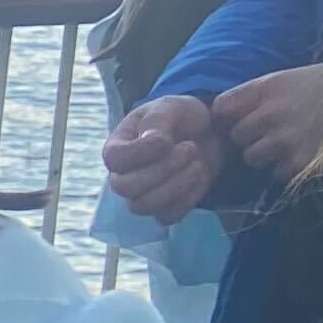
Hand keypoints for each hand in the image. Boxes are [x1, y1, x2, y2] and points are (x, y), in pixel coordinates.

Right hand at [100, 94, 224, 223]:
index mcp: (117, 148)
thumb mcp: (169, 107)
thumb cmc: (182, 117)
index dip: (140, 153)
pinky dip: (189, 197)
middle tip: (190, 148)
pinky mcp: (164, 208)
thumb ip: (157, 121)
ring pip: (145, 206)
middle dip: (163, 169)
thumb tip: (153, 142)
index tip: (167, 139)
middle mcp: (123, 175)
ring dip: (178, 184)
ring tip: (198, 162)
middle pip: (126, 188)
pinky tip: (201, 175)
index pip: (114, 159)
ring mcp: (142, 195)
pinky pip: (168, 215)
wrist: (209, 132)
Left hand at [214, 61, 322, 184]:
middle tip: (271, 131)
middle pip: (235, 136)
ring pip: (252, 157)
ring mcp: (286, 139)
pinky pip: (276, 172)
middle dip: (248, 137)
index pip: (221, 108)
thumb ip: (256, 96)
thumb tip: (221, 115)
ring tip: (288, 142)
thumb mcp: (289, 79)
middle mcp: (272, 112)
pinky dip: (286, 167)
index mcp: (267, 87)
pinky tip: (305, 152)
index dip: (228, 116)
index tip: (240, 118)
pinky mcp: (301, 162)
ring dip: (265, 155)